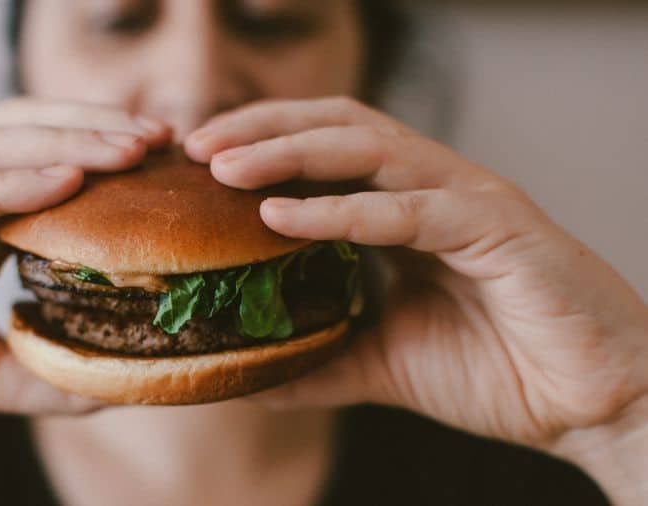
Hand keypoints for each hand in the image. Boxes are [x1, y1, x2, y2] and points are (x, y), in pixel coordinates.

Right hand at [0, 98, 171, 498]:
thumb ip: (46, 368)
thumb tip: (118, 380)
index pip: (40, 156)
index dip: (101, 150)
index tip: (165, 161)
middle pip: (24, 133)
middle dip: (96, 131)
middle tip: (162, 141)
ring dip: (65, 144)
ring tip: (129, 151)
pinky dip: (5, 182)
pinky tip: (63, 183)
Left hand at [186, 97, 647, 501]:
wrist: (593, 404)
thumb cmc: (499, 371)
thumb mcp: (384, 362)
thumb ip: (321, 357)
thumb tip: (250, 374)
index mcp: (407, 208)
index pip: (324, 150)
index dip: (260, 146)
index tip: (196, 164)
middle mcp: (433, 188)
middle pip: (337, 126)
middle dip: (262, 128)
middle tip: (196, 147)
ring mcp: (467, 200)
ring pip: (369, 148)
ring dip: (290, 152)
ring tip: (225, 167)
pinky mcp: (498, 227)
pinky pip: (409, 208)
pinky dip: (342, 211)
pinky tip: (283, 216)